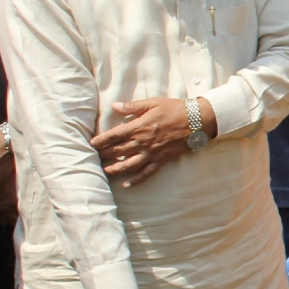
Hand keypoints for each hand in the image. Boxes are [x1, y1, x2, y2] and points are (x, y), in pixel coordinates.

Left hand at [92, 97, 216, 187]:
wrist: (196, 121)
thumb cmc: (174, 109)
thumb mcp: (152, 103)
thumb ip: (132, 106)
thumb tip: (115, 106)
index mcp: (139, 127)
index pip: (114, 135)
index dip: (101, 140)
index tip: (91, 143)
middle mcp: (143, 142)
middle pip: (119, 151)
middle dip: (105, 154)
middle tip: (94, 157)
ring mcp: (152, 153)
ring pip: (129, 165)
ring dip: (116, 169)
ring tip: (105, 171)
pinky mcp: (161, 160)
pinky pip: (146, 173)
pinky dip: (136, 180)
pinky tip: (127, 185)